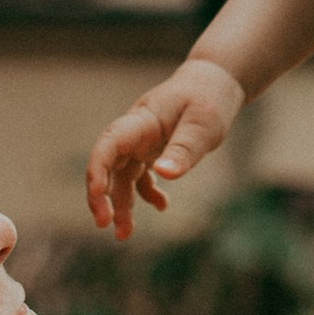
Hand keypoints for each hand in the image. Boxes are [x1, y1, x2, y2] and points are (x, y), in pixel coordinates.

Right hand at [85, 56, 245, 239]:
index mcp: (142, 121)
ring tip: (124, 234)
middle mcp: (135, 133)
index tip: (98, 197)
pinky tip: (162, 205)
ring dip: (121, 204)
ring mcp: (141, 142)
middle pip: (107, 165)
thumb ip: (184, 149)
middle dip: (101, 196)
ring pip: (122, 177)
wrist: (215, 80)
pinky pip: (140, 176)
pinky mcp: (152, 150)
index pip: (109, 145)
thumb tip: (165, 175)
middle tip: (106, 225)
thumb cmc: (209, 97)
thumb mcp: (204, 123)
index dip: (97, 170)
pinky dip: (146, 193)